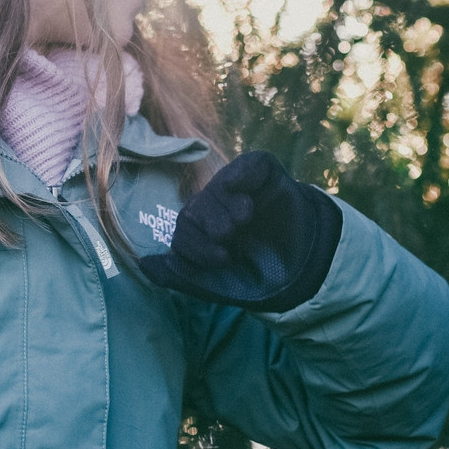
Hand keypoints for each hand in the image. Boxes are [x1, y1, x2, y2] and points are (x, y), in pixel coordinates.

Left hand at [137, 150, 341, 312]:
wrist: (305, 270)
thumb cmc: (256, 277)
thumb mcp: (216, 284)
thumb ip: (180, 275)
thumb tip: (143, 264)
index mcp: (201, 230)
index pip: (184, 229)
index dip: (196, 244)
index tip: (223, 260)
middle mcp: (215, 206)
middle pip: (197, 206)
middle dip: (209, 223)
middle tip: (230, 236)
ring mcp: (240, 187)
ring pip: (220, 186)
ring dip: (226, 203)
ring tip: (244, 220)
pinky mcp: (265, 174)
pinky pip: (251, 164)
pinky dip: (243, 174)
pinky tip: (243, 191)